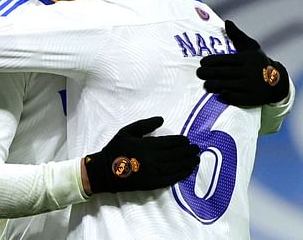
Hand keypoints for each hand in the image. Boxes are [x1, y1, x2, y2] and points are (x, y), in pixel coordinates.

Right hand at [84, 117, 198, 193]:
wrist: (106, 171)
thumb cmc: (116, 149)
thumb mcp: (127, 131)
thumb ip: (145, 124)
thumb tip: (161, 119)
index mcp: (148, 145)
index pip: (171, 142)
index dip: (181, 141)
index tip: (187, 140)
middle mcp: (154, 159)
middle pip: (177, 154)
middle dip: (189, 151)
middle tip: (196, 149)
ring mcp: (155, 172)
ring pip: (177, 166)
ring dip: (189, 162)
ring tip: (196, 159)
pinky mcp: (154, 183)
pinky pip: (172, 178)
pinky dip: (182, 174)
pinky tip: (188, 170)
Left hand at [197, 20, 289, 105]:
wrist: (278, 82)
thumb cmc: (259, 62)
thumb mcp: (251, 47)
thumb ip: (237, 36)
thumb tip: (227, 22)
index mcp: (247, 58)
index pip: (224, 60)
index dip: (211, 61)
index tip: (202, 63)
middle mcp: (249, 72)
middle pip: (222, 73)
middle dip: (208, 73)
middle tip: (199, 73)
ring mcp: (251, 86)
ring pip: (226, 85)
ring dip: (213, 85)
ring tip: (206, 84)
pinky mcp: (253, 98)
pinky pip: (236, 98)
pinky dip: (226, 96)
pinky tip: (219, 94)